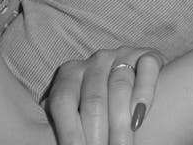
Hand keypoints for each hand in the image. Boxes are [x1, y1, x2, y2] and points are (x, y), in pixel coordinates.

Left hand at [47, 48, 161, 144]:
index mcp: (70, 73)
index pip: (63, 101)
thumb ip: (62, 121)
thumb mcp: (76, 112)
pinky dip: (144, 94)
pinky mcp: (148, 56)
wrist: (126, 88)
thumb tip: (43, 140)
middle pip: (93, 99)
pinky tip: (139, 120)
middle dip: (97, 134)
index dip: (68, 131)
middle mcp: (95, 60)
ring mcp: (122, 55)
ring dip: (120, 124)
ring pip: (119, 85)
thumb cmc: (98, 111)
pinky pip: (146, 70)